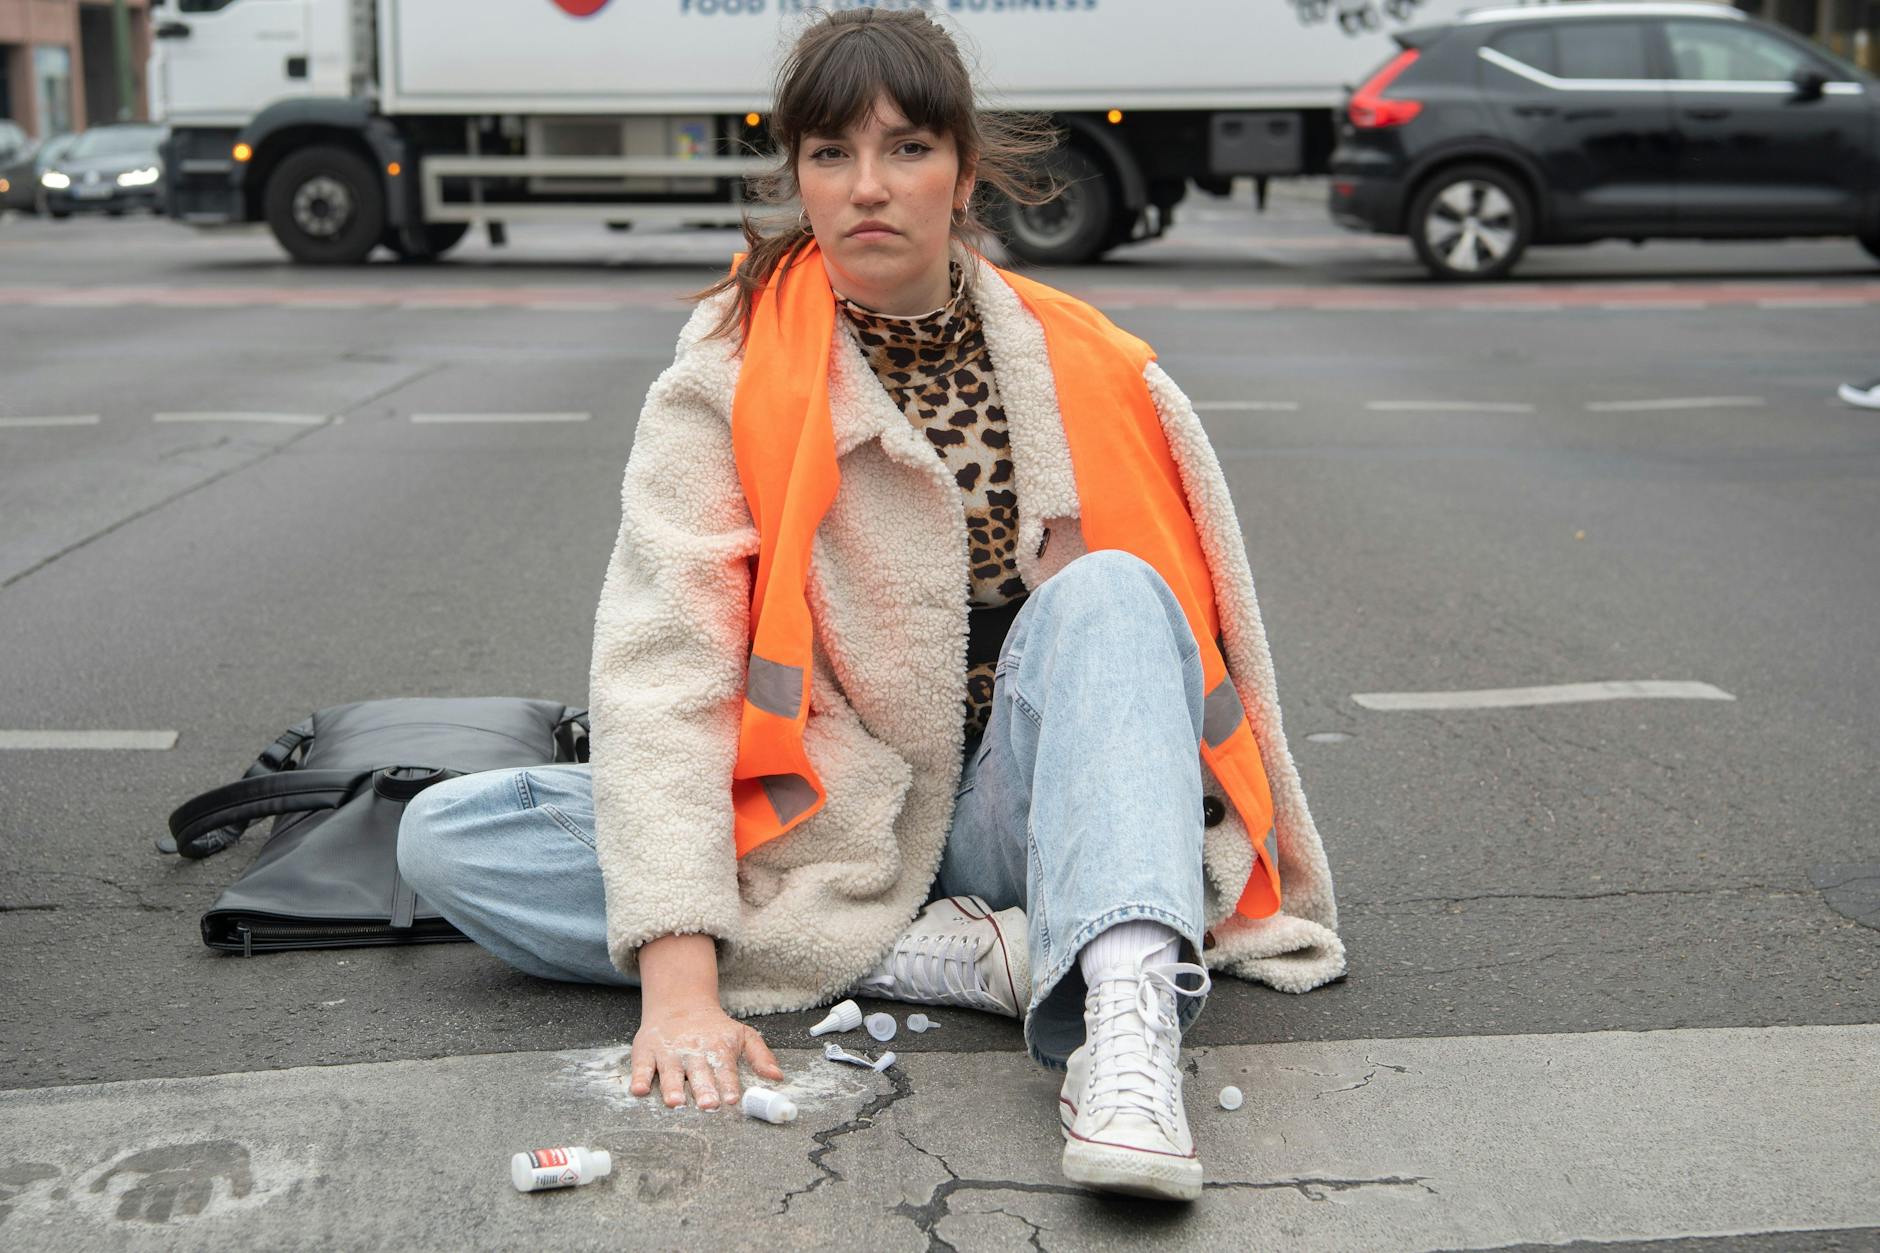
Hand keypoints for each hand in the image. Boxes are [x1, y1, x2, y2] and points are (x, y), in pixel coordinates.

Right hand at [628, 999, 783, 1109]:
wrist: (680, 1003)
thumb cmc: (714, 1028)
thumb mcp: (742, 1034)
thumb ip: (760, 1056)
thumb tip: (778, 1077)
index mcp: (717, 1048)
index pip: (724, 1069)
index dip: (728, 1084)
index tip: (732, 1099)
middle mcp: (692, 1051)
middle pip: (699, 1073)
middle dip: (703, 1089)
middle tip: (708, 1105)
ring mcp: (668, 1052)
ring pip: (670, 1072)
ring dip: (672, 1087)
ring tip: (676, 1102)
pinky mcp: (646, 1051)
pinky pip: (641, 1066)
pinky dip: (639, 1078)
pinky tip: (640, 1090)